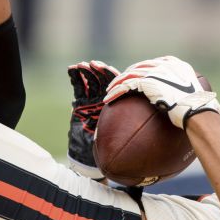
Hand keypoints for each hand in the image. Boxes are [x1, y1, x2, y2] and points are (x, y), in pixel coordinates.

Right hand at [66, 60, 118, 179]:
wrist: (89, 155)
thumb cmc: (106, 148)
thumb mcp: (117, 137)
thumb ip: (125, 129)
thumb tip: (147, 123)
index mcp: (115, 104)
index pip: (115, 85)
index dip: (110, 76)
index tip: (107, 69)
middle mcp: (105, 99)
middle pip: (102, 80)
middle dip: (98, 70)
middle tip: (93, 65)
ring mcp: (92, 99)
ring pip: (90, 81)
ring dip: (86, 71)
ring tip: (80, 66)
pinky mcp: (80, 102)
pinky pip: (78, 87)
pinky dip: (75, 77)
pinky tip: (72, 69)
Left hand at [104, 56, 219, 129]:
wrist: (197, 111)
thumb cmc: (204, 111)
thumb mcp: (203, 100)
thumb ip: (201, 100)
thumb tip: (216, 110)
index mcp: (179, 66)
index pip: (157, 64)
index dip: (144, 70)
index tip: (137, 78)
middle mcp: (166, 65)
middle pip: (141, 67)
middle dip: (128, 75)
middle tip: (120, 84)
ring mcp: (156, 71)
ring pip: (130, 74)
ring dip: (118, 83)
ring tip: (110, 92)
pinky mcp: (148, 80)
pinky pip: (127, 84)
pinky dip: (117, 91)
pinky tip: (110, 99)